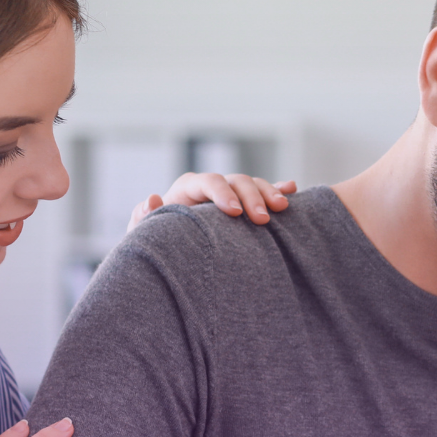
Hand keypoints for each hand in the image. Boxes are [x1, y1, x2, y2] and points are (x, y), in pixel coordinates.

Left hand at [129, 173, 296, 230]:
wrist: (173, 256)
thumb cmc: (158, 243)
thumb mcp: (144, 235)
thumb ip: (144, 219)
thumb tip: (153, 200)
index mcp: (188, 188)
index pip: (209, 181)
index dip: (223, 193)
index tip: (235, 213)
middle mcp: (213, 188)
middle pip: (237, 180)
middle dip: (252, 196)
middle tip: (262, 220)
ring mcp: (232, 196)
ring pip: (254, 185)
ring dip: (269, 194)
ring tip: (281, 208)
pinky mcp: (246, 207)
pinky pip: (265, 193)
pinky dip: (279, 190)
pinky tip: (293, 190)